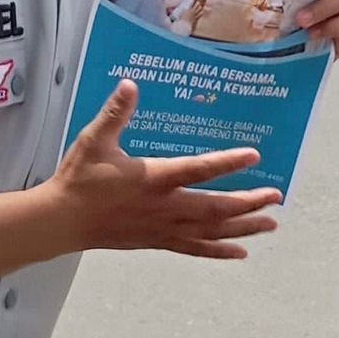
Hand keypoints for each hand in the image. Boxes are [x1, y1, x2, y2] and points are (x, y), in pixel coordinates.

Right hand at [46, 81, 278, 258]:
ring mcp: (163, 228)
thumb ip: (116, 113)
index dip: (226, 162)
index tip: (254, 155)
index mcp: (153, 178)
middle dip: (248, 203)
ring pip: (211, 231)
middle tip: (276, 196)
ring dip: (243, 227)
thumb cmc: (80, 178)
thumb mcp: (96, 140)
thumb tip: (130, 84)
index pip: (197, 169)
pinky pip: (195, 248)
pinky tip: (241, 252)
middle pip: (215, 208)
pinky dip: (219, 251)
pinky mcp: (157, 241)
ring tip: (271, 224)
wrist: (62, 221)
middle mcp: (164, 206)